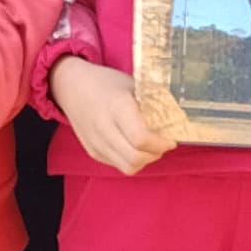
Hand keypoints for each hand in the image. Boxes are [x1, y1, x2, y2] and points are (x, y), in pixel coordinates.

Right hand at [50, 56, 171, 175]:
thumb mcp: (133, 85)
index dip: (161, 143)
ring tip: (149, 146)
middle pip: (135, 158)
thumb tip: (179, 118)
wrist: (71, 87)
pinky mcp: (92, 152)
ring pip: (128, 167)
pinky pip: (117, 164)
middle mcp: (103, 128)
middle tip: (163, 144)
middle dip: (155, 154)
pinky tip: (132, 144)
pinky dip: (131, 159)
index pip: (141, 138)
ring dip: (144, 160)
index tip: (170, 138)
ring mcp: (96, 142)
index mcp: (117, 107)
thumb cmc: (106, 83)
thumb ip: (153, 102)